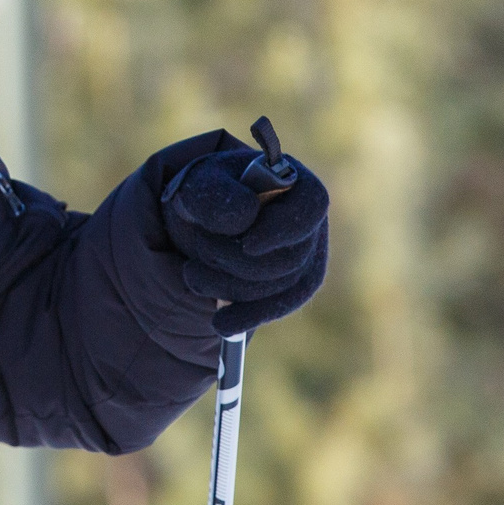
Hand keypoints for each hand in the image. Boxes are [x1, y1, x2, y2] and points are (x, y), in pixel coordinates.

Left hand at [158, 130, 329, 335]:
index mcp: (293, 181)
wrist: (196, 219)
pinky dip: (250, 316)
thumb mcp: (198, 186)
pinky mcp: (290, 285)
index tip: (248, 245)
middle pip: (293, 255)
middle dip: (239, 262)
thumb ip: (217, 196)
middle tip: (198, 250)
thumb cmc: (203, 192)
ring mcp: (304, 255)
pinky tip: (221, 323)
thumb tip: (247, 216)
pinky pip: (280, 306)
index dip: (282, 230)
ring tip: (192, 276)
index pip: (311, 205)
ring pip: (285, 285)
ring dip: (234, 287)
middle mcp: (308, 220)